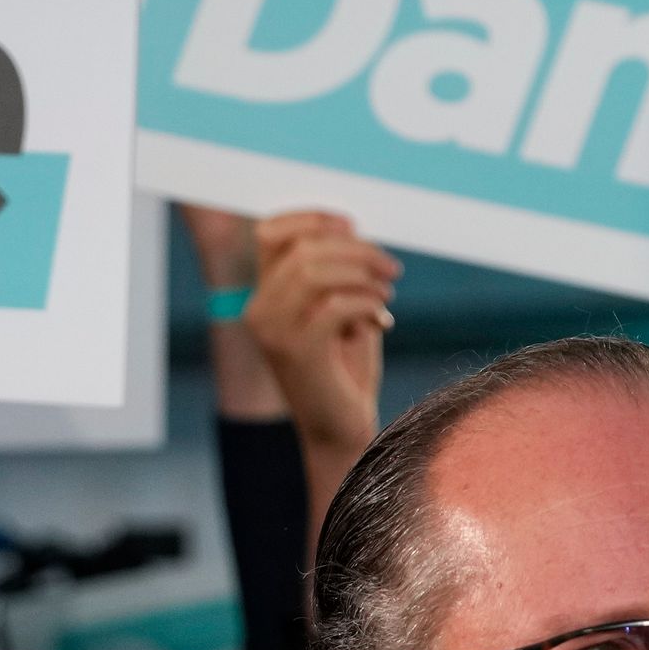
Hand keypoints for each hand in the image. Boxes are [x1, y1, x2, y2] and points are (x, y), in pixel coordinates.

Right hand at [241, 210, 400, 478]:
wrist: (341, 431)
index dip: (313, 218)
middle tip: (390, 267)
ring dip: (362, 273)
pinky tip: (382, 318)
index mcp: (263, 295)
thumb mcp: (342, 311)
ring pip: (315, 272)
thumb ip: (339, 272)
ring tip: (387, 291)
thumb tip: (349, 226)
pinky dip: (366, 304)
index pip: (271, 233)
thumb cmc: (345, 370)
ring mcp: (273, 331)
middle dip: (355, 249)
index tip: (353, 226)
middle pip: (302, 249)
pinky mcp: (298, 351)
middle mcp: (258, 309)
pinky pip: (335, 305)